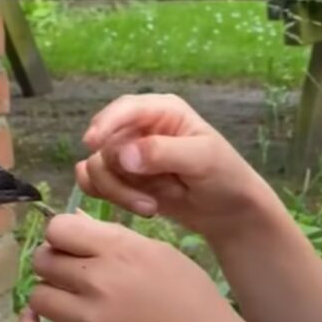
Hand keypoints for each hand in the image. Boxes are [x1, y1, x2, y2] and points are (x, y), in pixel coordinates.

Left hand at [15, 212, 236, 321]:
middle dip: (53, 262)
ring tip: (65, 298)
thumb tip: (71, 222)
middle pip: (43, 260)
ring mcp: (88, 319)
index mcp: (119, 250)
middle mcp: (98, 280)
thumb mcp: (157, 251)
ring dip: (47, 294)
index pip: (58, 228)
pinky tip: (37, 320)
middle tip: (71, 274)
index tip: (73, 246)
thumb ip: (111, 236)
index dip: (61, 235)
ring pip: (38, 295)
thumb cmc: (188, 294)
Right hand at [77, 93, 285, 240]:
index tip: (92, 144)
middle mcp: (139, 127)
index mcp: (161, 111)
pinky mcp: (121, 177)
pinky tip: (139, 207)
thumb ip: (162, 153)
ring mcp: (127, 153)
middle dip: (119, 177)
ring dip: (117, 192)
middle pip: (103, 144)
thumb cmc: (225, 176)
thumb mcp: (202, 160)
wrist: (228, 212)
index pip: (124, 109)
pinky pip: (93, 182)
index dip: (106, 124)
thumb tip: (123, 155)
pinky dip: (107, 196)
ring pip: (96, 167)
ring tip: (150, 208)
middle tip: (147, 204)